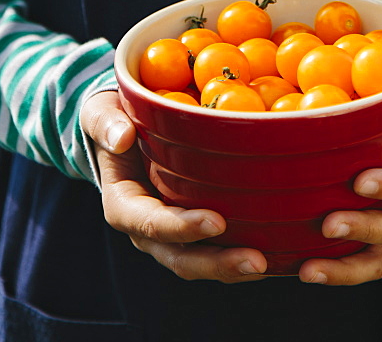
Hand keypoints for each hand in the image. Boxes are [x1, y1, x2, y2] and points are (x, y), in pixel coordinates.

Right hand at [80, 91, 267, 282]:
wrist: (121, 131)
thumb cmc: (113, 119)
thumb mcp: (100, 114)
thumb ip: (106, 123)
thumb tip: (122, 136)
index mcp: (124, 205)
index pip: (152, 224)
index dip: (182, 227)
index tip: (216, 221)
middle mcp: (148, 229)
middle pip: (182, 257)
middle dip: (219, 263)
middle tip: (256, 260)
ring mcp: (174, 233)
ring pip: (204, 260)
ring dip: (235, 267)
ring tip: (272, 263)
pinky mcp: (196, 227)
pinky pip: (220, 247)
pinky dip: (246, 249)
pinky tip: (280, 248)